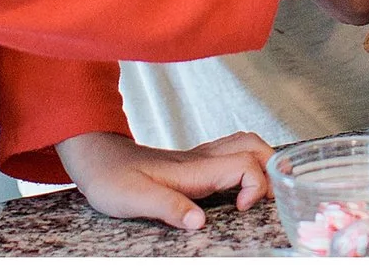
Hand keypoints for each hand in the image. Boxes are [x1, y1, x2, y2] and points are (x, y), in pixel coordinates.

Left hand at [57, 130, 272, 230]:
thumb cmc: (112, 178)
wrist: (95, 159)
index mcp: (195, 169)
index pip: (245, 163)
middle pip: (253, 146)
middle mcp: (202, 160)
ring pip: (244, 146)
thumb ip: (169, 208)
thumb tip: (200, 222)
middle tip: (271, 197)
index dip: (257, 185)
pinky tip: (240, 185)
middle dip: (273, 167)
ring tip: (265, 191)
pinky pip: (230, 155)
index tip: (243, 210)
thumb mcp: (135, 199)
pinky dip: (246, 164)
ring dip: (262, 162)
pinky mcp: (192, 165)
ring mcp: (198, 159)